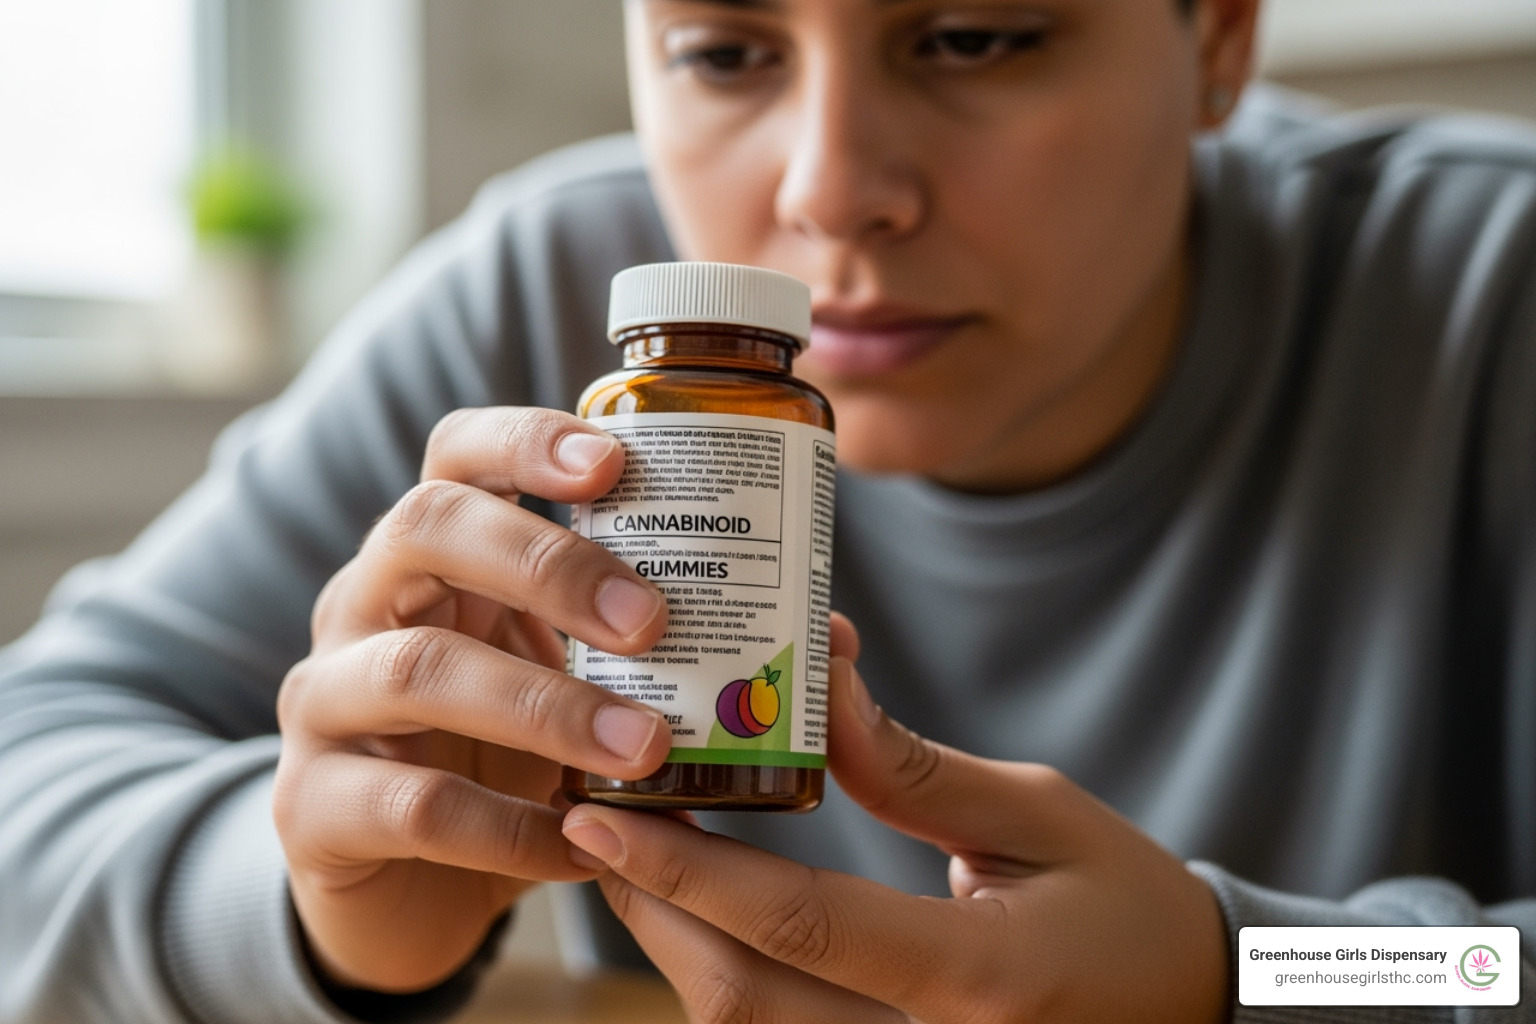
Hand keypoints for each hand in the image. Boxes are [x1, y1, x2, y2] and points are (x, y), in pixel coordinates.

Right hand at [273, 407, 673, 992]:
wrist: (399, 876)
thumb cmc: (505, 747)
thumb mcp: (572, 676)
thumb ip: (667, 649)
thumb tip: (827, 636)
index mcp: (436, 552)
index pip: (458, 454)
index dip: (529, 440)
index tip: (616, 461)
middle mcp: (367, 602)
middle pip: (427, 528)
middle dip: (549, 562)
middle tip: (653, 619)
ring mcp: (327, 700)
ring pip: (417, 671)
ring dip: (547, 705)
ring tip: (647, 746)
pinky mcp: (314, 806)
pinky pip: (415, 806)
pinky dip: (514, 830)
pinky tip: (587, 846)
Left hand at [561, 617, 1230, 1022]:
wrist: (1194, 1013)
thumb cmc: (1129, 908)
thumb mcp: (1038, 816)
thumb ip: (910, 767)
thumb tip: (814, 684)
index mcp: (978, 980)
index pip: (799, 926)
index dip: (686, 872)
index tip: (596, 816)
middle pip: (740, 997)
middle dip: (650, 907)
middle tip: (592, 818)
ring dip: (672, 939)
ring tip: (629, 850)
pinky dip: (722, 969)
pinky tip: (696, 907)